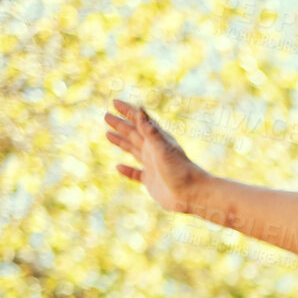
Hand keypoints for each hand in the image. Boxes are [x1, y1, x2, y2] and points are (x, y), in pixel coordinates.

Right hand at [103, 99, 206, 213]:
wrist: (192, 195)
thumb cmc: (180, 170)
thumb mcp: (163, 148)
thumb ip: (150, 131)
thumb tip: (140, 110)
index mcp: (156, 140)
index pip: (139, 121)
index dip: (127, 111)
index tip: (114, 102)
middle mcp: (154, 151)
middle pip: (133, 134)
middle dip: (120, 124)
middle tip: (106, 115)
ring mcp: (152, 166)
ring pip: (133, 150)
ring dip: (121, 142)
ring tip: (108, 134)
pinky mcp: (151, 181)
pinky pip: (135, 173)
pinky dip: (127, 170)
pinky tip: (118, 167)